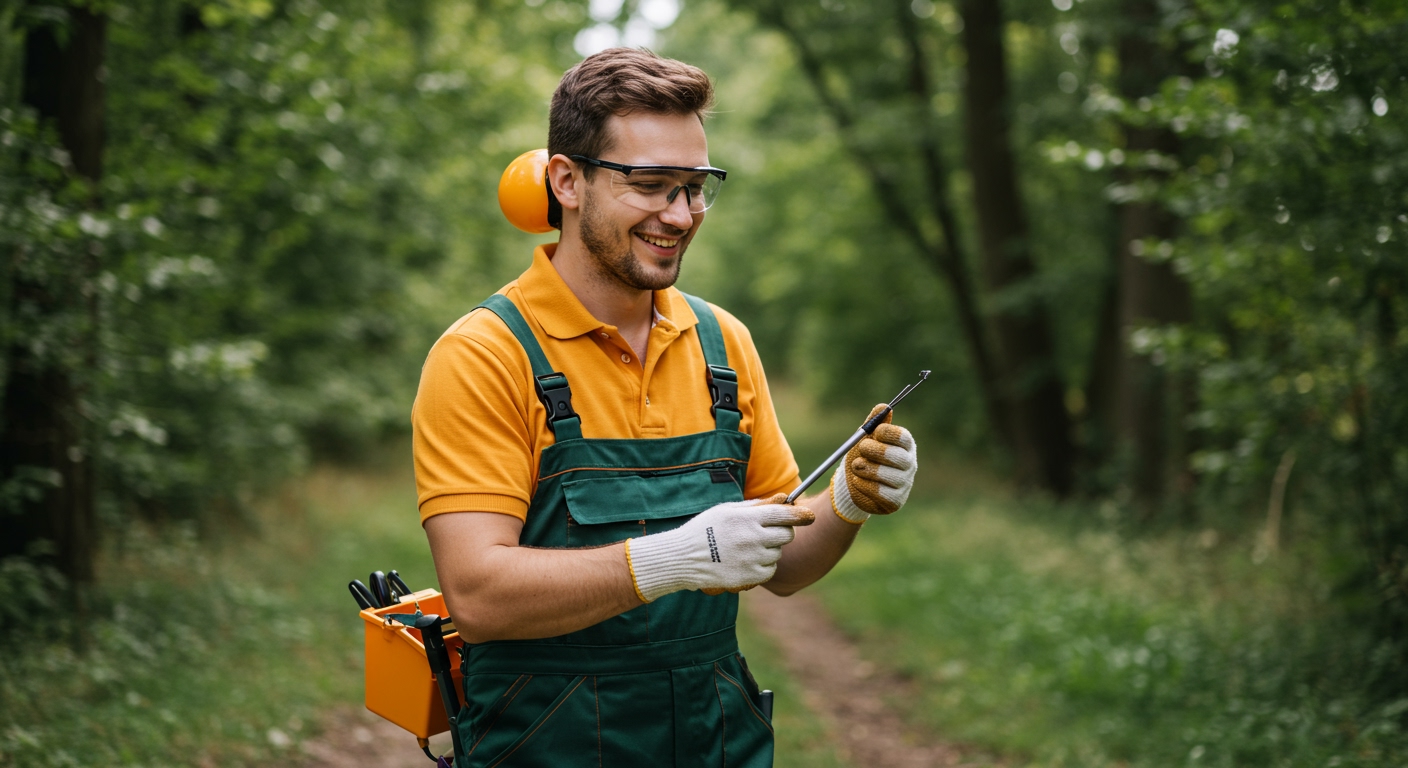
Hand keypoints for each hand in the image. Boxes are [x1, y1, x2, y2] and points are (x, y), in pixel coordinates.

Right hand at [626, 496, 814, 602]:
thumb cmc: (705, 529)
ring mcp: (752, 558)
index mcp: (747, 517)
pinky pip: (770, 570)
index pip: (784, 515)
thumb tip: (782, 499)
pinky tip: (746, 561)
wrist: (683, 558)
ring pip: (778, 553)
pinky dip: (763, 566)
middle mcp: (753, 537)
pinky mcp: (749, 576)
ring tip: (747, 548)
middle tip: (766, 532)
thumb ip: (756, 505)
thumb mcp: (727, 510)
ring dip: (770, 550)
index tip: (809, 516)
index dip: (800, 515)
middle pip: (786, 535)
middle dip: (781, 532)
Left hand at [831, 404, 916, 523]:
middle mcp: (909, 464)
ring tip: (856, 466)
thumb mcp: (865, 438)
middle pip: (899, 457)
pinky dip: (864, 485)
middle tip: (861, 448)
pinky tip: (858, 481)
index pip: (904, 438)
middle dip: (877, 451)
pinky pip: (880, 492)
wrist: (851, 483)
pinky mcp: (895, 501)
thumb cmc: (862, 457)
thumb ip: (874, 423)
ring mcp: (904, 484)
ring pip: (887, 475)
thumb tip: (883, 406)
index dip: (889, 434)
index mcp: (904, 446)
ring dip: (866, 469)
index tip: (874, 432)